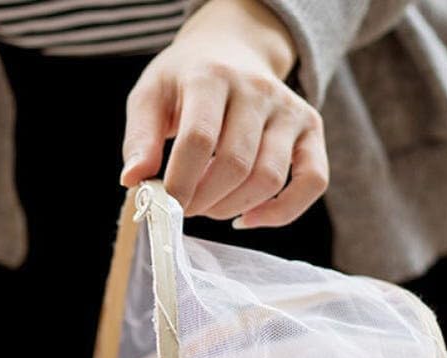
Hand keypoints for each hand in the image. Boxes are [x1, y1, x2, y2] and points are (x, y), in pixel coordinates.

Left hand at [120, 0, 327, 227]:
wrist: (231, 51)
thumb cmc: (184, 83)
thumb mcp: (150, 97)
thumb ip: (139, 138)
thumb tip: (133, 181)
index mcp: (212, 76)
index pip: (200, 139)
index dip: (181, 183)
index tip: (165, 205)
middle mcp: (257, 89)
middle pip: (236, 165)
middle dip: (204, 201)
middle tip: (185, 207)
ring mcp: (289, 109)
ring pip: (269, 178)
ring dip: (233, 207)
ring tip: (209, 206)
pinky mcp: (310, 129)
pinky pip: (313, 180)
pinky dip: (283, 212)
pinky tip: (248, 218)